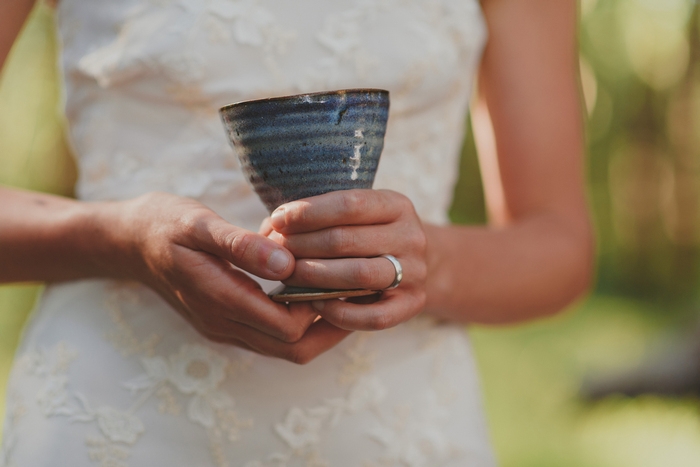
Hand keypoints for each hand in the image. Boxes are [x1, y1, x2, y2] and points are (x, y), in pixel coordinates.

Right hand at [108, 192, 350, 362]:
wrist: (127, 241)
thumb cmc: (164, 225)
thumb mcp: (198, 224)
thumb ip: (241, 245)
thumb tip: (286, 263)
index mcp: (219, 299)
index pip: (288, 328)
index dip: (322, 309)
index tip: (347, 278)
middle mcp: (223, 323)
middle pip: (293, 349)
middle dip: (330, 326)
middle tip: (358, 292)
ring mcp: (223, 326)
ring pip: (283, 347)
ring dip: (317, 327)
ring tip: (344, 293)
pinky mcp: (224, 320)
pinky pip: (269, 335)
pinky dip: (297, 321)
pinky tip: (311, 291)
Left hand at [264, 189, 427, 330]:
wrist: (413, 264)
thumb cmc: (366, 235)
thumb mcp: (355, 215)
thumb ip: (320, 217)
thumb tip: (272, 227)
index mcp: (397, 205)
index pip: (349, 205)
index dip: (308, 212)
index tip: (277, 219)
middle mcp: (412, 236)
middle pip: (347, 240)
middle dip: (303, 245)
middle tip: (275, 252)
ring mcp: (416, 272)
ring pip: (359, 275)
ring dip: (315, 276)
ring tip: (288, 276)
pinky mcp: (414, 304)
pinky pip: (374, 316)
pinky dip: (340, 312)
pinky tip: (315, 302)